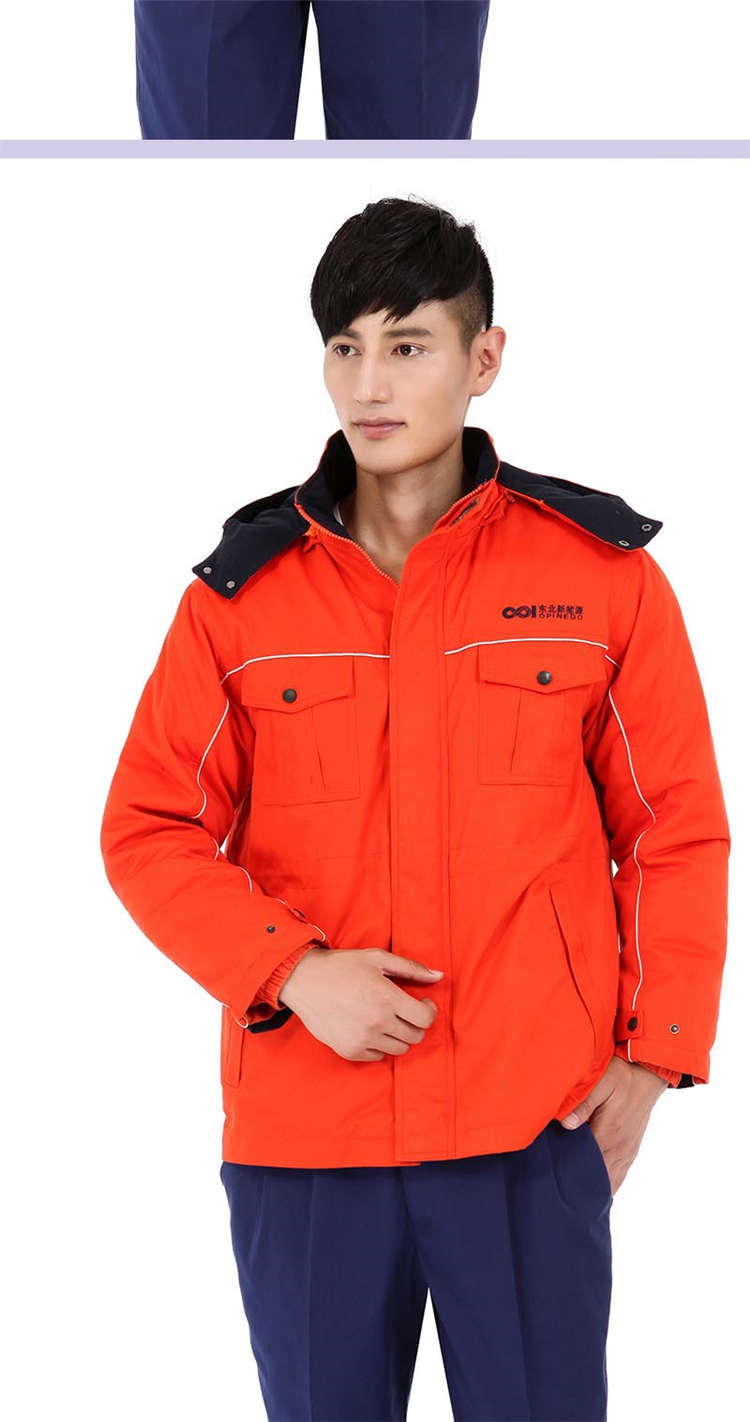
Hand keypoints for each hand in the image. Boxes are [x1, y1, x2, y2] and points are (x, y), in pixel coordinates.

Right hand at [278, 946, 443, 1061]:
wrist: (303, 981)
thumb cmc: (341, 966)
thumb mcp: (377, 958)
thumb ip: (411, 968)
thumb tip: (439, 976)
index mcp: (387, 998)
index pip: (425, 1019)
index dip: (429, 1011)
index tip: (423, 1004)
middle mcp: (377, 1022)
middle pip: (416, 1036)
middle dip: (415, 1024)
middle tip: (404, 1011)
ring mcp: (363, 1039)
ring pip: (399, 1049)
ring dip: (398, 1035)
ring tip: (386, 1019)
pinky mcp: (349, 1050)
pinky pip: (378, 1056)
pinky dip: (379, 1045)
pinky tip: (369, 1028)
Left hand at [558, 1056, 668, 1195]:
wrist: (648, 1073)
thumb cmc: (621, 1075)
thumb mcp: (601, 1082)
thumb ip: (583, 1104)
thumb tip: (566, 1124)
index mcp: (610, 1134)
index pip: (587, 1164)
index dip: (570, 1174)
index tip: (554, 1184)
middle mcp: (620, 1148)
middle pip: (598, 1177)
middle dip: (581, 1187)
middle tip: (560, 1198)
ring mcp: (627, 1151)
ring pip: (611, 1180)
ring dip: (595, 1188)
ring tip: (576, 1200)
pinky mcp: (631, 1149)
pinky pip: (620, 1175)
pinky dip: (609, 1184)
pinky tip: (598, 1190)